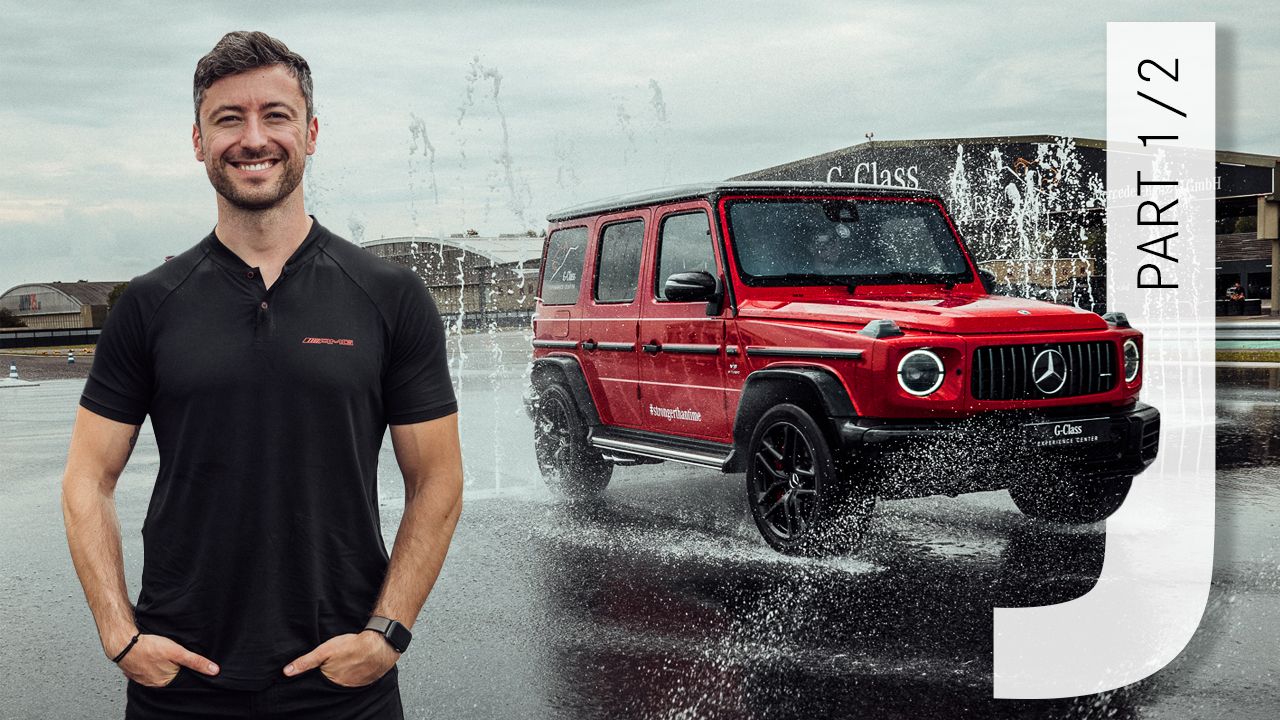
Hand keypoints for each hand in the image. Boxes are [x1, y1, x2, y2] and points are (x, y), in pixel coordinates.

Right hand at [117, 634, 219, 687]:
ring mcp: (142, 678)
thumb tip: (214, 671)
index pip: (182, 677)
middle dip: (173, 666)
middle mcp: (153, 683)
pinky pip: (146, 669)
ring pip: (158, 671)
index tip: (185, 660)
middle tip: (172, 655)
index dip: (186, 668)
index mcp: (165, 682)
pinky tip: (151, 655)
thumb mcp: (177, 652)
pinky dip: (150, 663)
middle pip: (170, 675)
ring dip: (161, 664)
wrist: (123, 642)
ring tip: (161, 654)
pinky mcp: (134, 671)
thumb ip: (195, 662)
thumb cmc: (150, 646)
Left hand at [283, 632, 398, 687]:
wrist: (379, 645)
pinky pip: (356, 681)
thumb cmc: (353, 646)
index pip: (318, 683)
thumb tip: (287, 672)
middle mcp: (341, 687)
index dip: (317, 676)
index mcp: (329, 681)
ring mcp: (354, 685)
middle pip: (330, 683)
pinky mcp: (365, 681)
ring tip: (346, 663)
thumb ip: (306, 661)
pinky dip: (354, 675)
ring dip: (343, 675)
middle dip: (330, 676)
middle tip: (336, 663)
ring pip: (343, 682)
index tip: (320, 669)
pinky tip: (356, 665)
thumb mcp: (325, 650)